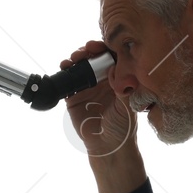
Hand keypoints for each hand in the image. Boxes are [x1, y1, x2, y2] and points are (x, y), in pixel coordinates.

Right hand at [61, 40, 134, 158]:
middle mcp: (103, 79)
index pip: (112, 57)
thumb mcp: (127, 107)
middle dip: (89, 50)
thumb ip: (123, 88)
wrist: (107, 146)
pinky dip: (65, 71)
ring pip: (81, 65)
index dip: (106, 47)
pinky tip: (64, 67)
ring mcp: (88, 86)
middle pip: (94, 57)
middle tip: (85, 50)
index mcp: (118, 79)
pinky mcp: (74, 95)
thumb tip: (114, 68)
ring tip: (73, 58)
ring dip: (76, 57)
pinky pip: (68, 79)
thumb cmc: (123, 127)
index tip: (99, 46)